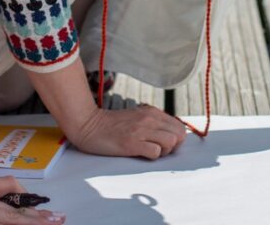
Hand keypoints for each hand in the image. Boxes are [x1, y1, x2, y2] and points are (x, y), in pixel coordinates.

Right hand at [70, 104, 185, 158]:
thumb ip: (153, 123)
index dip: (176, 139)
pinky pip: (155, 152)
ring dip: (163, 152)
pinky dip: (151, 157)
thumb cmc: (113, 125)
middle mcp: (149, 118)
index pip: (180, 127)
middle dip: (172, 146)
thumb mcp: (137, 117)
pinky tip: (140, 154)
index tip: (164, 144)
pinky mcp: (132, 143)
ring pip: (170, 142)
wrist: (90, 125)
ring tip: (149, 151)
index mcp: (152, 112)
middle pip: (179, 135)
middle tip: (158, 149)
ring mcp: (141, 130)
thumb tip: (171, 136)